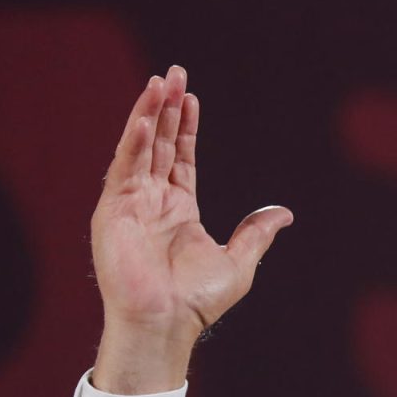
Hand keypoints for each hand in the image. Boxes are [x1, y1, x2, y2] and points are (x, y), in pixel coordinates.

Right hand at [89, 65, 292, 393]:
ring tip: (159, 82)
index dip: (184, 127)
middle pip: (158, 144)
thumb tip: (283, 213)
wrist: (167, 323)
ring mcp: (131, 204)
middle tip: (173, 73)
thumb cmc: (198, 301)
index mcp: (179, 210)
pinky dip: (131, 144)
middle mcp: (152, 202)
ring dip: (147, 115)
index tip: (190, 97)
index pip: (179, 157)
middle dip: (164, 108)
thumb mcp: (238, 262)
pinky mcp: (113, 212)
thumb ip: (256, 233)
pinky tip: (142, 120)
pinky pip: (123, 170)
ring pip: (139, 149)